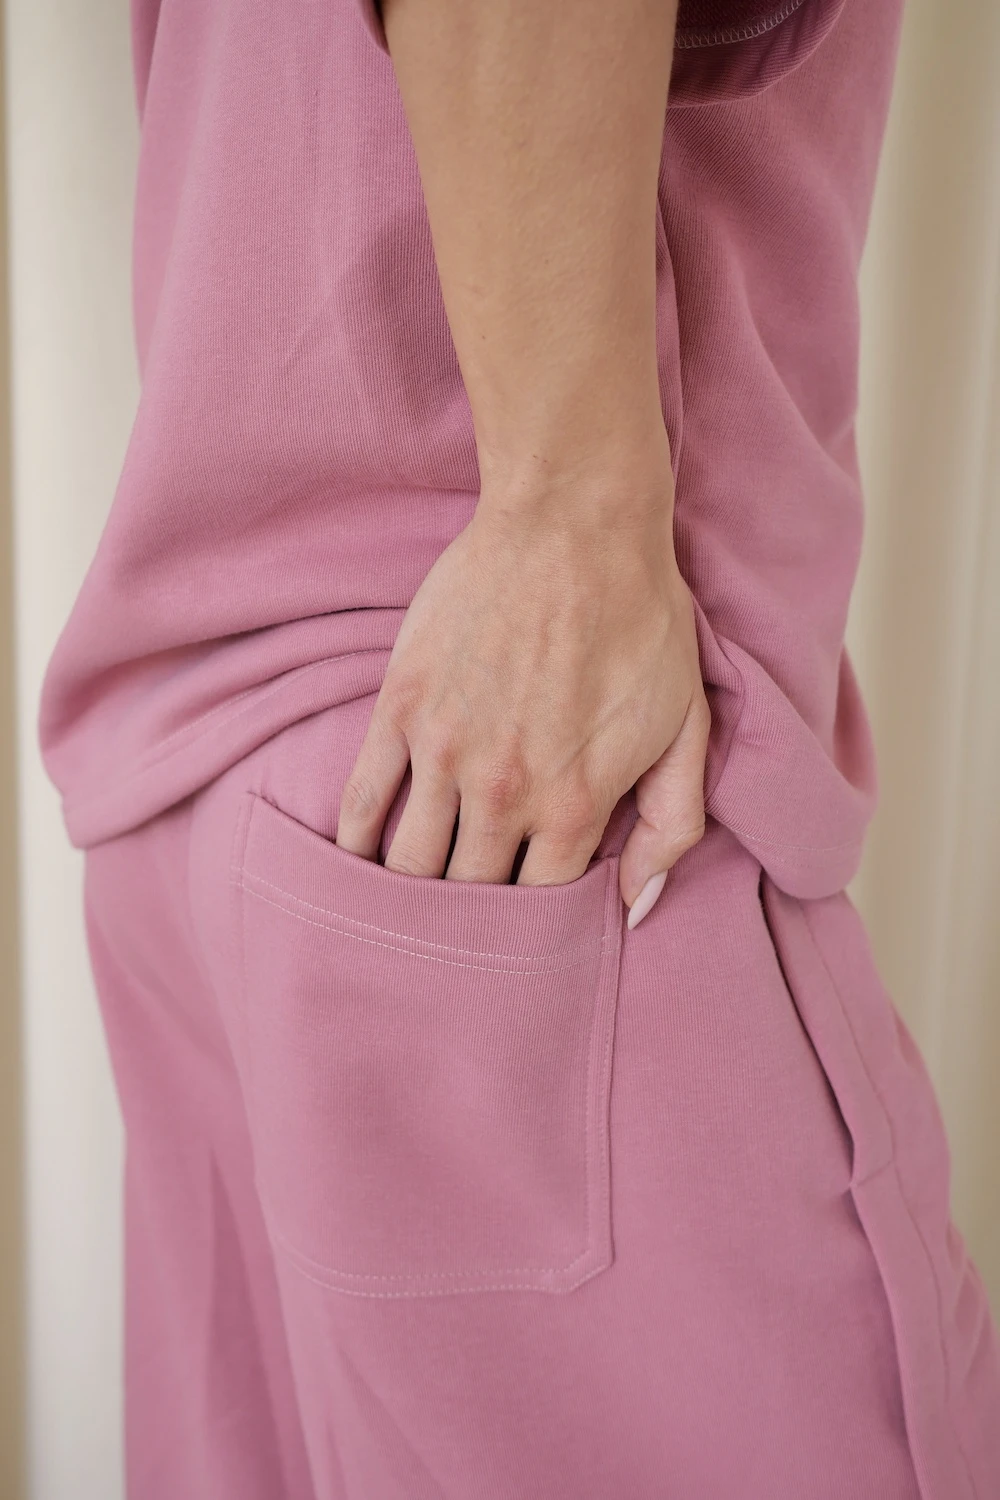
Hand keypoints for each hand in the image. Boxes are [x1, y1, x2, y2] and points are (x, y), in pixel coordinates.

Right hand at [336, 483, 709, 926]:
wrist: (577, 524)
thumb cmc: (642, 623)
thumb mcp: (687, 727)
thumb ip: (671, 826)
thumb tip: (635, 907)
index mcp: (575, 805)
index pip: (539, 908)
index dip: (531, 929)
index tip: (524, 933)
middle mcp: (503, 791)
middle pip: (468, 896)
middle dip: (467, 924)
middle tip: (463, 930)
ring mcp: (444, 750)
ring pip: (408, 863)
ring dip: (410, 892)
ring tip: (410, 907)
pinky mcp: (402, 707)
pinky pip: (362, 800)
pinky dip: (355, 842)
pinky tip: (359, 860)